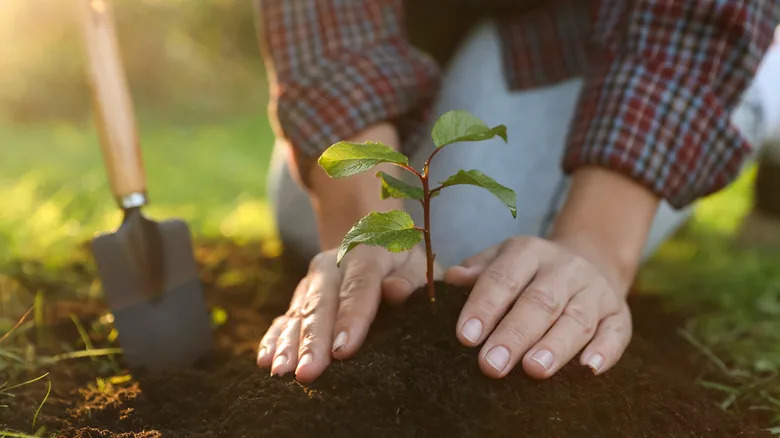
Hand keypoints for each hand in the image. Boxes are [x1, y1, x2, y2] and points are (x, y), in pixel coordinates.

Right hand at [256, 245, 433, 382]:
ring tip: (282, 373)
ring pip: (298, 313)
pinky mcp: (300, 296)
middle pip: (322, 303)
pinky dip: (273, 339)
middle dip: (313, 340)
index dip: (351, 319)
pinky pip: (284, 318)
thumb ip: (410, 279)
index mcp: (367, 253)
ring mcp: (313, 281)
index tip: (343, 350)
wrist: (373, 237)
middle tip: (308, 372)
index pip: (359, 287)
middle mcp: (333, 265)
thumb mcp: (417, 265)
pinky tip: (265, 361)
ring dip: (289, 344)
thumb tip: (396, 291)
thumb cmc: (402, 263)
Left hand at [445, 236, 631, 378]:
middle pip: (540, 301)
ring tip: (534, 370)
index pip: (504, 278)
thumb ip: (477, 270)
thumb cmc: (529, 271)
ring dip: (556, 346)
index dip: (485, 306)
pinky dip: (605, 351)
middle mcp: (565, 269)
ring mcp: (595, 291)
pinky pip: (616, 332)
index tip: (466, 337)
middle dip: (515, 334)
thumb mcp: (502, 259)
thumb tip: (451, 278)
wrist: (590, 259)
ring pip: (577, 318)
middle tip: (492, 365)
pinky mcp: (620, 315)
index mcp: (529, 252)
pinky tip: (589, 369)